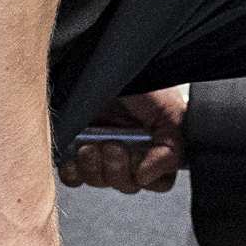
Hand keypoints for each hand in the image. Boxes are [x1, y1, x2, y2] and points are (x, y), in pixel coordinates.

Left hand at [57, 86, 187, 194]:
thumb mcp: (169, 109)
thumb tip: (148, 176)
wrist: (96, 60)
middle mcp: (129, 148)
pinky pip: (73, 176)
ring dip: (95, 167)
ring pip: (99, 181)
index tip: (139, 162)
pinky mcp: (74, 147)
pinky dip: (73, 168)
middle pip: (127, 184)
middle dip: (118, 168)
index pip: (158, 181)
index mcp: (155, 143)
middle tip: (113, 146)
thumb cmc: (138, 76)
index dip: (147, 177)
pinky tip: (77, 149)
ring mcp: (101, 149)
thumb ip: (173, 149)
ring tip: (93, 143)